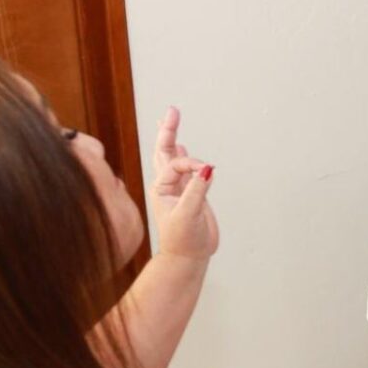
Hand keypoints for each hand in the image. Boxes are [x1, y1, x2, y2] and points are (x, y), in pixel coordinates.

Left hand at [151, 107, 218, 259]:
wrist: (189, 257)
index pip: (175, 165)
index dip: (191, 164)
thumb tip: (207, 168)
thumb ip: (197, 190)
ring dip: (173, 139)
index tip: (206, 171)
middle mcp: (167, 184)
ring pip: (173, 158)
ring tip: (171, 121)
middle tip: (173, 110)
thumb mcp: (188, 214)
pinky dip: (185, 157)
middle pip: (165, 151)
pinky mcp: (192, 194)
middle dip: (169, 130)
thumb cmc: (183, 240)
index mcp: (161, 188)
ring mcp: (179, 188)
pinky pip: (187, 170)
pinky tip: (184, 149)